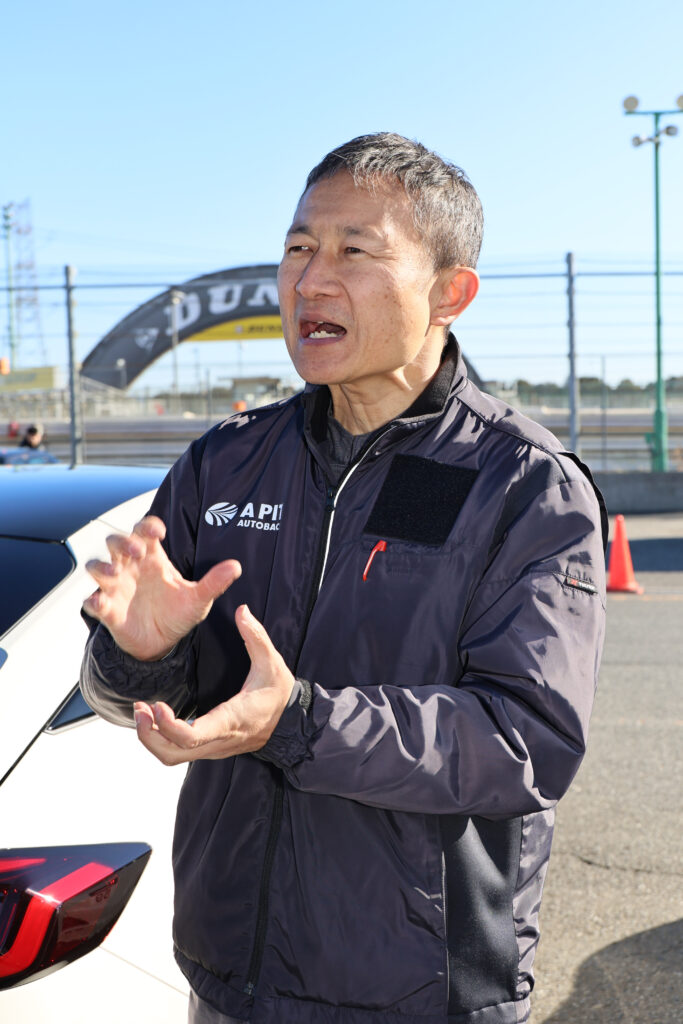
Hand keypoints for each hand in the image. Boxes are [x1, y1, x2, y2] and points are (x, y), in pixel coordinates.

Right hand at [83, 515, 241, 659]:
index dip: (148, 526)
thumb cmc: (177, 614)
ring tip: (114, 573)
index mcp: (153, 558)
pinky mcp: (107, 609)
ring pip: (96, 566)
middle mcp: (131, 567)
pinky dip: (92, 601)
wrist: (162, 644)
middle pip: (116, 542)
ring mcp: (116, 587)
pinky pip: (92, 602)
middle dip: (122, 541)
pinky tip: (99, 602)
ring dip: (102, 567)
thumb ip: (214, 582)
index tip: (159, 532)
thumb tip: (236, 566)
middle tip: (136, 549)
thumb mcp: (198, 599)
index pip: (145, 531)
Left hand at [133, 604, 295, 764]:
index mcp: (230, 720)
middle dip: (148, 735)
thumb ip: (256, 636)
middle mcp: (218, 739)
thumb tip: (242, 610)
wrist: (292, 724)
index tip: (157, 705)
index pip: (191, 737)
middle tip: (141, 707)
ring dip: (151, 738)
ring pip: (172, 757)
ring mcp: (213, 747)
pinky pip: (179, 752)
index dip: (168, 726)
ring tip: (143, 711)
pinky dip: (161, 737)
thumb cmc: (279, 694)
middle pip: (172, 754)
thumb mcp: (272, 662)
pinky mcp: (210, 747)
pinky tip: (157, 715)